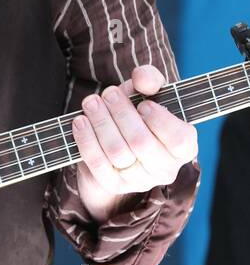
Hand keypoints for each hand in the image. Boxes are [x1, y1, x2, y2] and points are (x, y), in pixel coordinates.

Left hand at [72, 64, 197, 223]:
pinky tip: (80, 122)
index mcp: (184, 148)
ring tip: (91, 102)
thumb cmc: (141, 113)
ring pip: (118, 153)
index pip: (179, 140)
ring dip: (101, 124)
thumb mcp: (149, 92)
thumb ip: (150, 79)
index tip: (143, 103)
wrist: (120, 139)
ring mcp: (139, 180)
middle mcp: (166, 169)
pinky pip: (98, 165)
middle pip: (142, 144)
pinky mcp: (114, 185)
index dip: (160, 120)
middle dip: (121, 114)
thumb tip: (142, 78)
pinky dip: (87, 141)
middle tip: (108, 93)